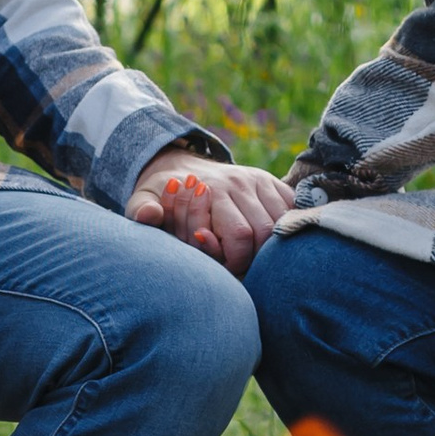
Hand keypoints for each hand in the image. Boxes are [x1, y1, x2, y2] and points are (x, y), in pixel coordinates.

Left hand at [128, 152, 293, 276]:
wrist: (179, 167)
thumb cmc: (162, 194)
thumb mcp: (142, 199)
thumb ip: (142, 210)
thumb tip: (150, 215)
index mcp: (211, 189)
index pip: (238, 236)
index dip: (233, 261)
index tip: (219, 268)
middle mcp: (239, 182)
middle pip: (265, 232)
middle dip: (253, 258)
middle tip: (236, 265)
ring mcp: (258, 180)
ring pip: (281, 223)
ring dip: (270, 247)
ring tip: (250, 254)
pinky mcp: (271, 181)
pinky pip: (292, 208)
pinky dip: (286, 228)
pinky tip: (269, 241)